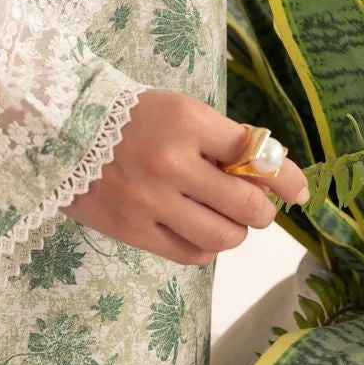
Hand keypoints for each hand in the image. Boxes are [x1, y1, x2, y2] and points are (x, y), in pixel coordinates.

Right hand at [63, 89, 310, 264]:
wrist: (63, 128)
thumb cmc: (130, 114)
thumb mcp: (180, 110)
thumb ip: (222, 141)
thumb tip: (272, 176)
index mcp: (188, 122)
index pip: (255, 155)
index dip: (285, 176)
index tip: (300, 191)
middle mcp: (173, 163)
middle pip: (247, 205)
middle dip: (261, 210)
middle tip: (256, 206)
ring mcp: (152, 202)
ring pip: (224, 237)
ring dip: (235, 231)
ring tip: (224, 218)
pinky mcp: (134, 231)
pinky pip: (191, 254)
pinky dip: (206, 246)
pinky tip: (198, 229)